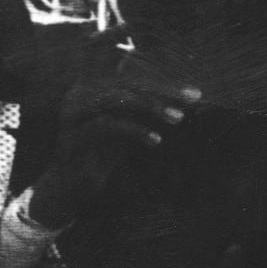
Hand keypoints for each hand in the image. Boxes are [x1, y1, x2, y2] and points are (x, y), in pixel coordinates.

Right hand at [27, 38, 200, 230]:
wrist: (70, 189)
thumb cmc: (103, 154)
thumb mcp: (130, 125)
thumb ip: (149, 108)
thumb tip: (186, 95)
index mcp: (95, 87)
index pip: (136, 78)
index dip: (166, 83)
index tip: (196, 93)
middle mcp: (81, 94)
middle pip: (129, 83)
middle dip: (164, 90)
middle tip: (194, 99)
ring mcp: (73, 113)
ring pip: (118, 99)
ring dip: (153, 106)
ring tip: (179, 118)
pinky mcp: (71, 136)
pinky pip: (107, 125)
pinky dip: (135, 130)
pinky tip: (156, 140)